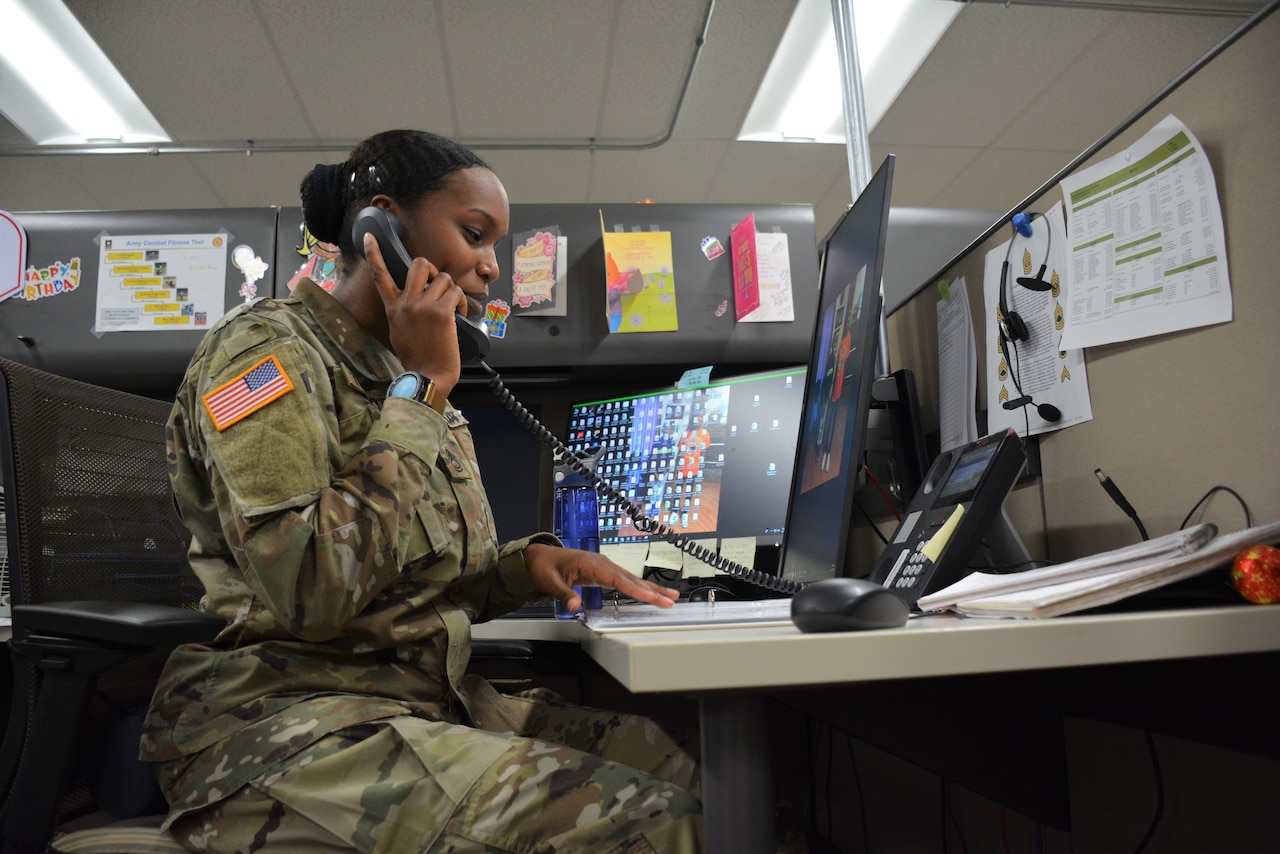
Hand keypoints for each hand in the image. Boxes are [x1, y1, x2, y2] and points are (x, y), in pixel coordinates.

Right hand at [363, 231, 465, 395]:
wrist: (427, 375)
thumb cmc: (417, 357)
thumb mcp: (399, 331)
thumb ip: (403, 311)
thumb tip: (414, 300)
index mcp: (393, 308)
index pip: (379, 275)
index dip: (374, 254)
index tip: (369, 237)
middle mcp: (406, 303)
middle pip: (419, 264)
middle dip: (433, 270)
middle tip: (438, 286)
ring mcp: (423, 306)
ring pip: (443, 278)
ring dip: (452, 290)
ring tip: (453, 307)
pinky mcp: (441, 312)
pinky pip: (455, 292)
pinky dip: (462, 301)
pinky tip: (460, 314)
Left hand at [523, 543, 679, 613]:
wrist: (539, 557)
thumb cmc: (544, 567)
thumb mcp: (550, 583)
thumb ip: (564, 594)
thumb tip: (575, 606)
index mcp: (592, 563)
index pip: (618, 579)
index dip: (636, 589)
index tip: (652, 597)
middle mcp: (602, 563)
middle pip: (631, 578)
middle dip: (652, 590)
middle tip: (670, 600)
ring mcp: (604, 567)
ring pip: (631, 579)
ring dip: (651, 588)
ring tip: (670, 597)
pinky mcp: (603, 572)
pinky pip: (625, 580)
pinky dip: (639, 587)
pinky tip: (649, 593)